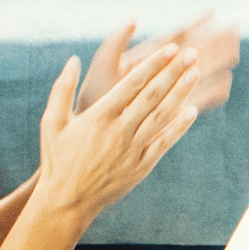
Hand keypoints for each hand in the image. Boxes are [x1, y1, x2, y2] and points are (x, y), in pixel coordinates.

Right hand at [37, 43, 199, 217]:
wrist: (67, 200)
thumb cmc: (57, 158)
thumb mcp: (52, 122)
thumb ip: (62, 89)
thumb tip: (73, 60)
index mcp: (100, 115)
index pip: (133, 83)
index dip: (154, 64)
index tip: (171, 49)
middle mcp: (120, 130)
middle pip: (153, 96)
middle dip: (174, 72)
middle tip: (192, 54)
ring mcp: (133, 148)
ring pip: (162, 116)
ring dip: (181, 94)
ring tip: (196, 74)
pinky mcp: (141, 166)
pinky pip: (164, 143)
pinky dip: (179, 127)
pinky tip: (193, 111)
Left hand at [78, 12, 240, 115]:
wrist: (93, 133)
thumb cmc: (94, 98)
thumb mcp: (104, 67)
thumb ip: (117, 43)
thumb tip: (134, 17)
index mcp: (148, 58)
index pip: (175, 36)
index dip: (194, 22)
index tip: (212, 9)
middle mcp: (161, 73)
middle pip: (193, 51)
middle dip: (213, 40)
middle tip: (235, 26)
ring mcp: (168, 91)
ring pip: (198, 73)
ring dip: (217, 61)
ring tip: (235, 50)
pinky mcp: (171, 112)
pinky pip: (194, 99)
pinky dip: (210, 92)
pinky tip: (225, 84)